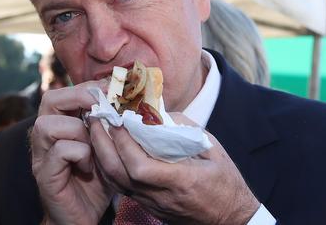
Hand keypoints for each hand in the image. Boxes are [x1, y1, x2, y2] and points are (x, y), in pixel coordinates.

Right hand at [30, 81, 113, 224]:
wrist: (82, 219)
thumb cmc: (95, 182)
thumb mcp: (106, 149)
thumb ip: (110, 127)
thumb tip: (133, 102)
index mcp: (59, 127)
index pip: (63, 93)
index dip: (86, 87)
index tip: (110, 89)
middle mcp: (45, 138)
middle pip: (48, 100)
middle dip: (77, 97)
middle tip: (100, 106)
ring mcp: (42, 157)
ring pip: (47, 125)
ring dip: (77, 129)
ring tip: (94, 144)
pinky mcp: (45, 176)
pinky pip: (59, 152)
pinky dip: (79, 153)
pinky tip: (89, 166)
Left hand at [90, 112, 259, 223]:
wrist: (230, 220)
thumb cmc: (225, 183)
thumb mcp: (214, 150)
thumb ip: (186, 129)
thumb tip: (159, 112)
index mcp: (181, 181)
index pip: (140, 166)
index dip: (124, 143)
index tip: (117, 119)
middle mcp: (161, 195)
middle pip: (119, 174)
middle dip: (102, 144)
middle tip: (95, 118)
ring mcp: (152, 203)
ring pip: (115, 181)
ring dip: (101, 153)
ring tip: (96, 129)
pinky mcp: (147, 206)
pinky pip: (120, 186)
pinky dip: (109, 165)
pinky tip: (106, 148)